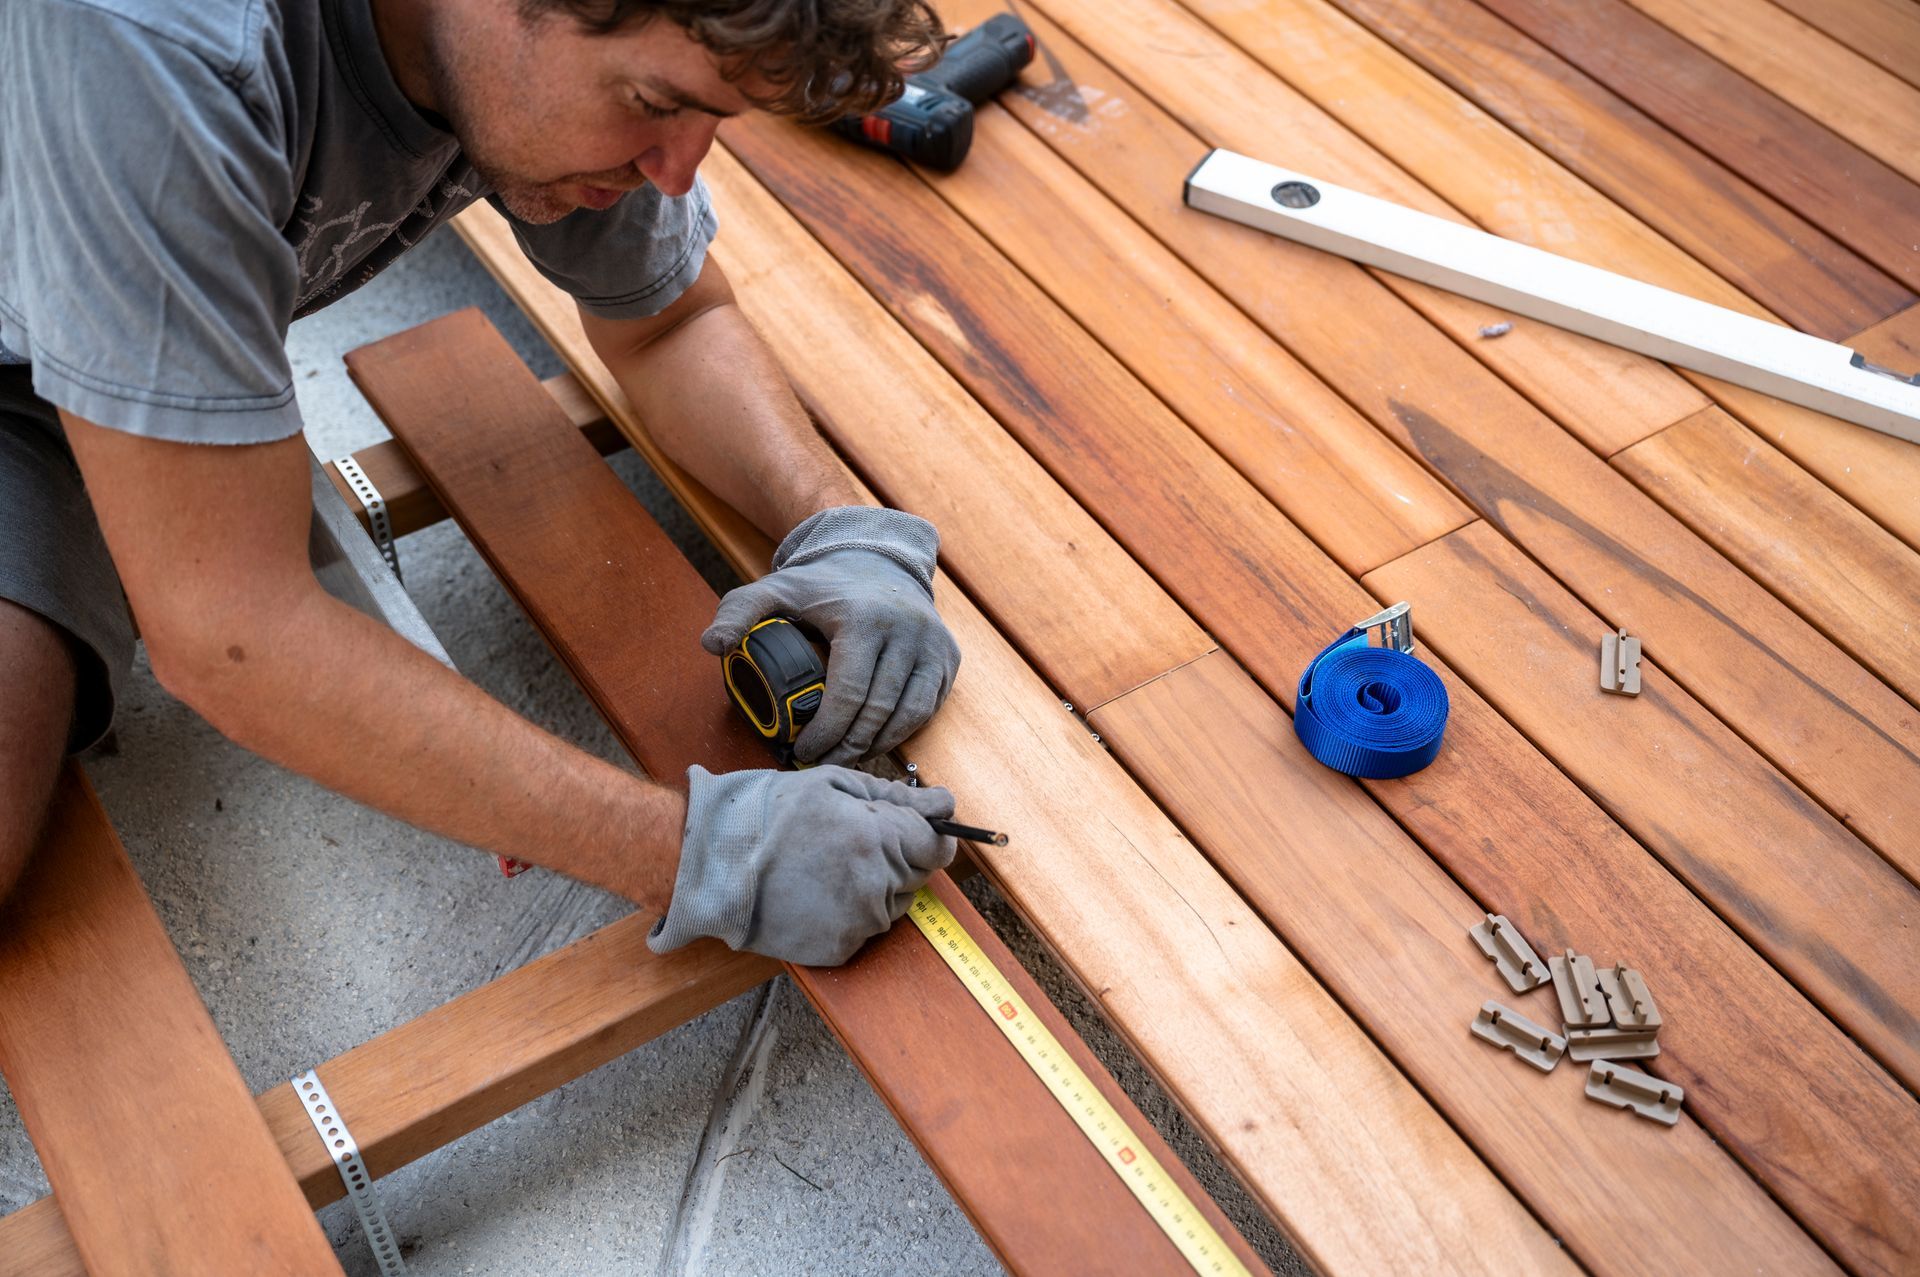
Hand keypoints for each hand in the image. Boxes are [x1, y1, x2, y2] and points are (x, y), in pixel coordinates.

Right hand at [648, 765, 958, 965]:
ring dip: (877, 884)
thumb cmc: (764, 815)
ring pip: (895, 903)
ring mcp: (857, 923)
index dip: (928, 832)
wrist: (708, 865)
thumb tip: (944, 804)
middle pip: (919, 874)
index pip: (938, 844)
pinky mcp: (838, 950)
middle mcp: (875, 887)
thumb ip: (894, 796)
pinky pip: (866, 928)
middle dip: (898, 855)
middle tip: (851, 839)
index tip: (911, 825)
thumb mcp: (829, 784)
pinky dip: (853, 911)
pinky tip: (817, 891)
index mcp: (877, 839)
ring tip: (827, 865)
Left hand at [701, 507, 960, 765]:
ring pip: (909, 715)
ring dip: (877, 746)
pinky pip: (928, 708)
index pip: (849, 693)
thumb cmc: (824, 584)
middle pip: (878, 711)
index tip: (805, 750)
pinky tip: (877, 741)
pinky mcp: (947, 657)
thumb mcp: (776, 589)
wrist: (878, 559)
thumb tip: (713, 644)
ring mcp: (932, 645)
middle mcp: (906, 631)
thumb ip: (739, 612)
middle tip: (824, 762)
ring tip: (847, 757)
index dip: (827, 732)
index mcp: (864, 619)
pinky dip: (903, 732)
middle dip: (849, 747)